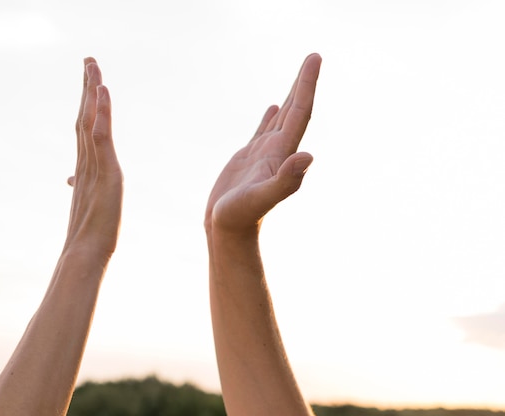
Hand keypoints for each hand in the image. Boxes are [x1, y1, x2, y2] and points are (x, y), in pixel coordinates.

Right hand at [65, 58, 122, 260]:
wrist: (85, 254)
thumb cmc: (88, 233)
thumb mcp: (87, 203)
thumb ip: (79, 185)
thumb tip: (68, 179)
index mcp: (83, 168)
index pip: (84, 129)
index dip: (85, 105)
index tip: (88, 83)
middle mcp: (84, 162)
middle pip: (84, 117)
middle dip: (87, 88)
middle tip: (89, 60)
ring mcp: (93, 166)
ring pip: (90, 121)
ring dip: (93, 91)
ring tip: (94, 65)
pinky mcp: (105, 172)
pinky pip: (101, 136)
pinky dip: (101, 112)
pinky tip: (102, 91)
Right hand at [205, 54, 320, 236]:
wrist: (227, 231)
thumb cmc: (241, 216)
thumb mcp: (262, 197)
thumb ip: (286, 179)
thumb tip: (308, 157)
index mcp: (283, 154)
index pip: (300, 113)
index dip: (307, 86)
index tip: (314, 58)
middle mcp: (278, 151)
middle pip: (295, 110)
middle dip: (303, 84)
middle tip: (313, 57)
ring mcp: (263, 155)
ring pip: (280, 118)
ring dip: (290, 97)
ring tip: (299, 77)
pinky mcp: (248, 159)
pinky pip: (262, 130)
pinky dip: (270, 116)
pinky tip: (272, 107)